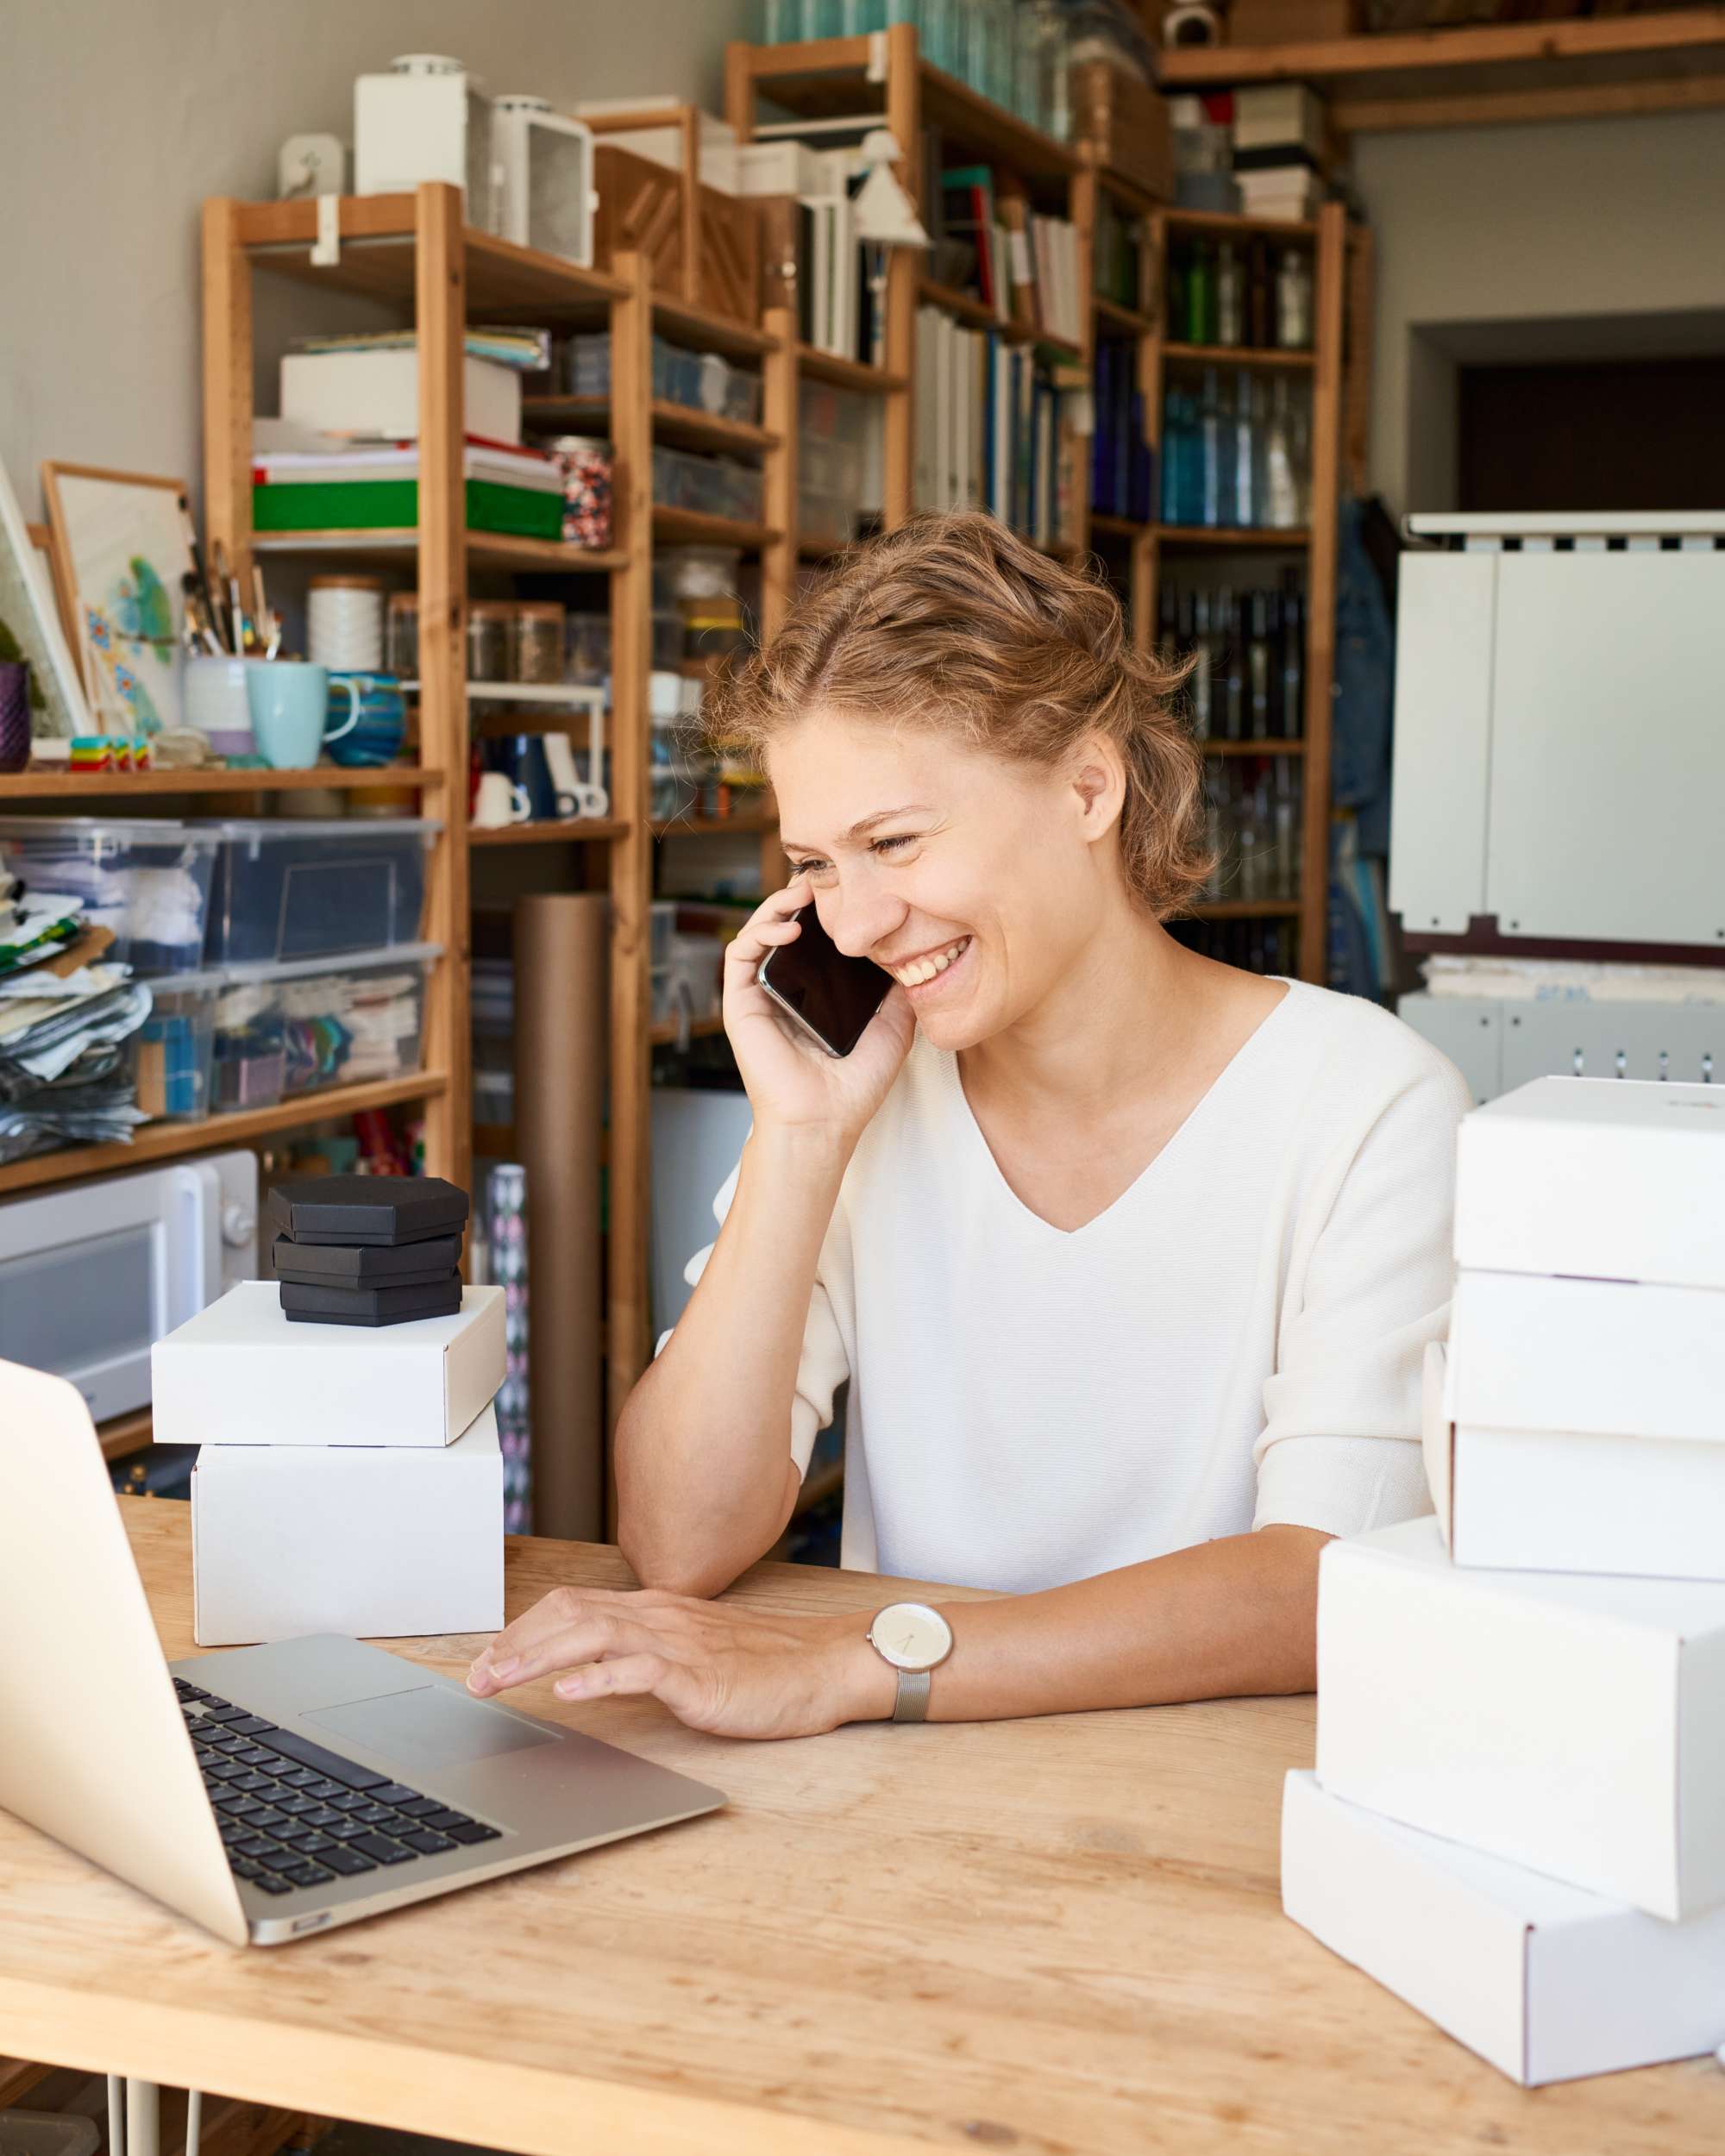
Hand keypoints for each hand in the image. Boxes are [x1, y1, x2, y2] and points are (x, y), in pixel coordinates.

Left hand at [464, 1583, 895, 1740]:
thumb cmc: (764, 1666)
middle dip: (514, 1644)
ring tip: (499, 1680)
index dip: (524, 1629)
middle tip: (474, 1676)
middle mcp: (659, 1617)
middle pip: (569, 1615)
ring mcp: (678, 1643)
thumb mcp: (694, 1651)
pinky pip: (639, 1671)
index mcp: (655, 1610)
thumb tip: (598, 1667)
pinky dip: (597, 1678)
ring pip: (591, 1636)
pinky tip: (567, 1692)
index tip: (488, 1656)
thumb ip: (648, 1652)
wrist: (822, 1667)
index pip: (573, 1605)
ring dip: (536, 1657)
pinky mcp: (698, 1675)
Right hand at [722, 875, 915, 1147]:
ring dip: (777, 906)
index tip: (850, 888)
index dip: (827, 911)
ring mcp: (761, 995)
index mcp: (817, 993)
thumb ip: (898, 989)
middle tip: (824, 879)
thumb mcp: (893, 1026)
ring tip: (803, 893)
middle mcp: (786, 990)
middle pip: (785, 928)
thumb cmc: (853, 1086)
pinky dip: (759, 932)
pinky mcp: (741, 1004)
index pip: (816, 939)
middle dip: (800, 899)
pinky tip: (788, 928)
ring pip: (759, 933)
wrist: (824, 1121)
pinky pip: (740, 955)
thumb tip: (916, 951)